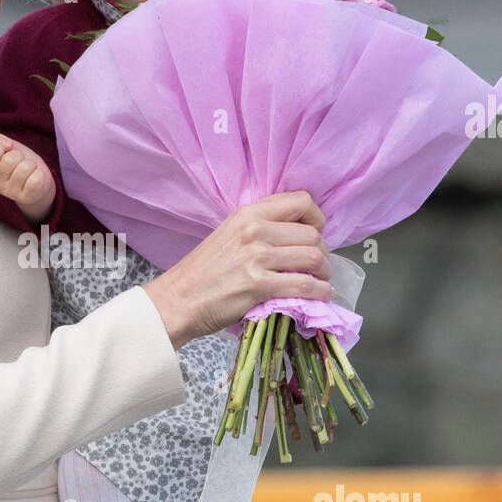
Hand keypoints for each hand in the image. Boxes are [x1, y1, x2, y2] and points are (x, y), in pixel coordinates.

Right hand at [0, 133, 56, 223]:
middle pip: (10, 159)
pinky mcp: (26, 197)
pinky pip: (35, 180)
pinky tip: (34, 177)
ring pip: (25, 168)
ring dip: (30, 164)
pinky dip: (38, 174)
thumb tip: (7, 145)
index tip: (6, 149)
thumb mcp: (4, 146)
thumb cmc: (18, 160)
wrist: (36, 176)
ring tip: (28, 170)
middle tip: (20, 161)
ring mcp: (11, 193)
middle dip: (19, 155)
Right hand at [142, 191, 332, 348]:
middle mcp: (254, 230)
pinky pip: (305, 285)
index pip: (301, 201)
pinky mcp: (258, 285)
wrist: (178, 300)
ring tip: (320, 281)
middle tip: (318, 267)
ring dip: (324, 273)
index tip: (316, 233)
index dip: (317, 218)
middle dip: (323, 253)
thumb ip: (260, 229)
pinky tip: (319, 296)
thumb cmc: (202, 272)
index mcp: (248, 213)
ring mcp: (256, 257)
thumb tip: (297, 237)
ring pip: (313, 258)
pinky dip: (320, 292)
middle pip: (312, 234)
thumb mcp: (229, 235)